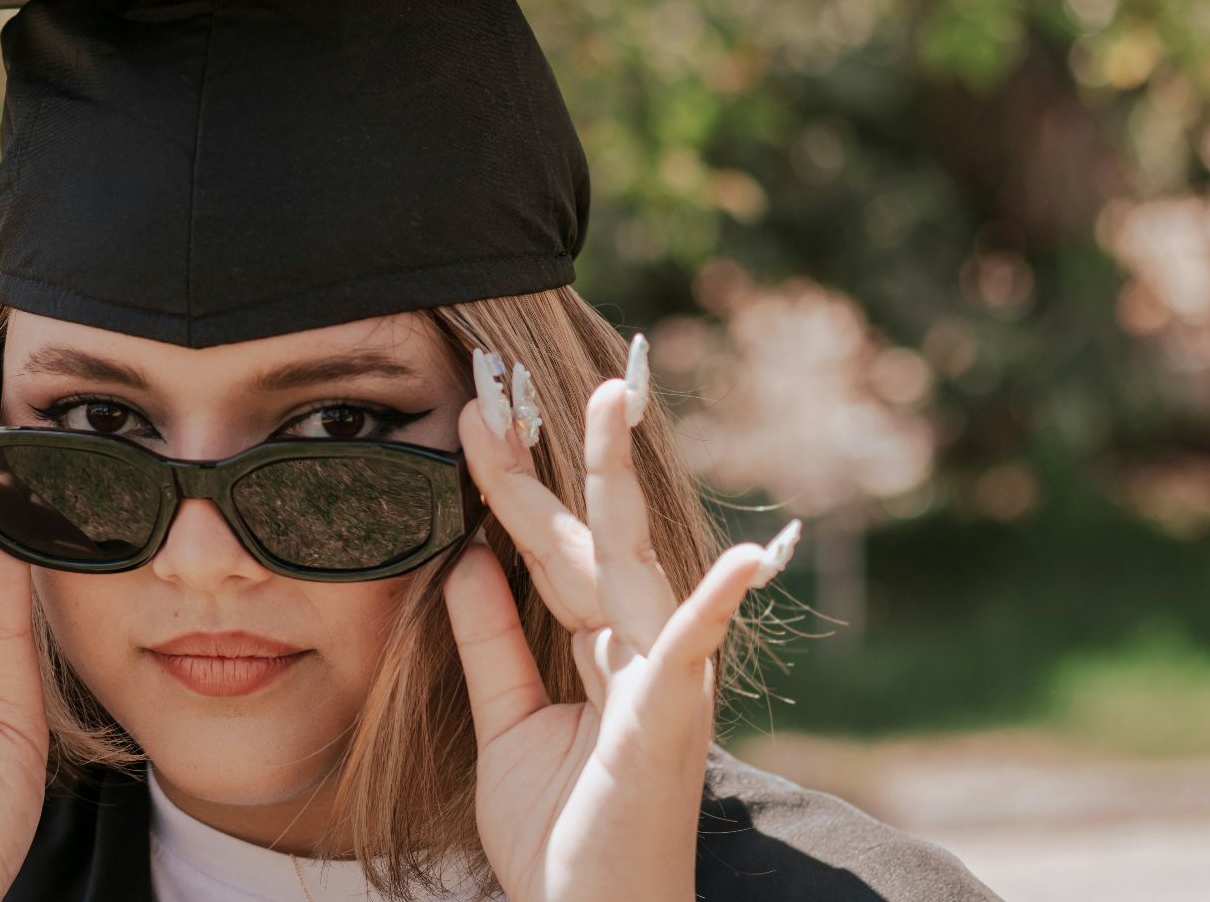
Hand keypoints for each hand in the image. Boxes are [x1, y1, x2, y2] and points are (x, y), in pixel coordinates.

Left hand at [442, 346, 796, 901]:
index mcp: (597, 646)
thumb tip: (466, 559)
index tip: (476, 420)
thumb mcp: (507, 723)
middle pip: (596, 532)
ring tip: (612, 405)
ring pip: (633, 562)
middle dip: (571, 452)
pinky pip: (690, 653)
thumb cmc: (561, 832)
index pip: (551, 547)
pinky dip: (715, 605)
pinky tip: (744, 559)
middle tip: (534, 376)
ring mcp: (659, 679)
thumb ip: (492, 642)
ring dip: (621, 482)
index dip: (512, 485)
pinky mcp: (669, 721)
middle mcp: (635, 648)